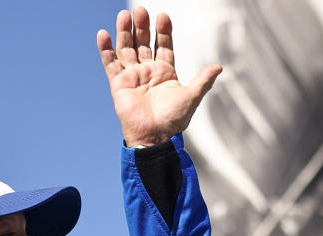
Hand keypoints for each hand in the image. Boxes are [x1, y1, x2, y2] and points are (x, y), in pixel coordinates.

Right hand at [97, 7, 221, 147]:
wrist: (154, 137)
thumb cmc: (173, 121)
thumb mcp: (191, 97)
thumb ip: (203, 81)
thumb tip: (219, 67)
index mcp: (166, 73)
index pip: (164, 46)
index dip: (163, 31)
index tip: (163, 16)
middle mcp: (148, 72)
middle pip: (143, 43)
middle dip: (142, 27)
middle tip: (141, 10)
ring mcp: (132, 77)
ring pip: (127, 49)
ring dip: (124, 32)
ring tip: (124, 15)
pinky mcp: (118, 84)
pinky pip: (110, 64)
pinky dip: (106, 50)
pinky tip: (103, 34)